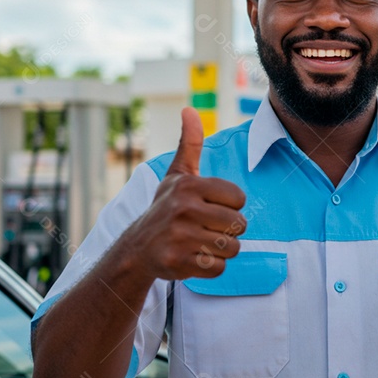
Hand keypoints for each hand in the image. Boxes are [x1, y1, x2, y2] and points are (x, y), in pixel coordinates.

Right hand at [120, 108, 246, 279]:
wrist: (138, 247)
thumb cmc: (166, 207)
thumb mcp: (178, 175)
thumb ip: (190, 143)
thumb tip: (189, 109)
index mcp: (189, 186)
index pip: (239, 199)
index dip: (230, 206)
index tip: (210, 207)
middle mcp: (184, 209)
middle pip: (239, 225)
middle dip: (228, 230)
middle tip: (206, 228)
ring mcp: (180, 237)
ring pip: (232, 248)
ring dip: (221, 249)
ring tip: (201, 242)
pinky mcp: (179, 263)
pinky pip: (219, 268)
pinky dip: (211, 266)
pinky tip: (194, 257)